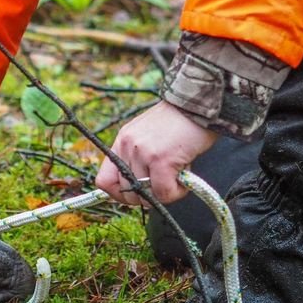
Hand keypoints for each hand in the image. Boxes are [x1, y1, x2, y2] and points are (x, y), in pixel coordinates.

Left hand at [95, 101, 218, 205]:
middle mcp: (128, 146)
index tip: (137, 194)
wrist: (198, 106)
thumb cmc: (180, 123)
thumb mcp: (148, 136)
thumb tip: (138, 189)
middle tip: (165, 184)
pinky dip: (177, 192)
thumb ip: (138, 157)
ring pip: (147, 195)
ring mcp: (142, 153)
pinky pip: (164, 193)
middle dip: (147, 196)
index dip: (119, 194)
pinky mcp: (160, 160)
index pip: (104, 180)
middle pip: (126, 192)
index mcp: (122, 141)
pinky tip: (185, 177)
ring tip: (179, 176)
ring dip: (166, 192)